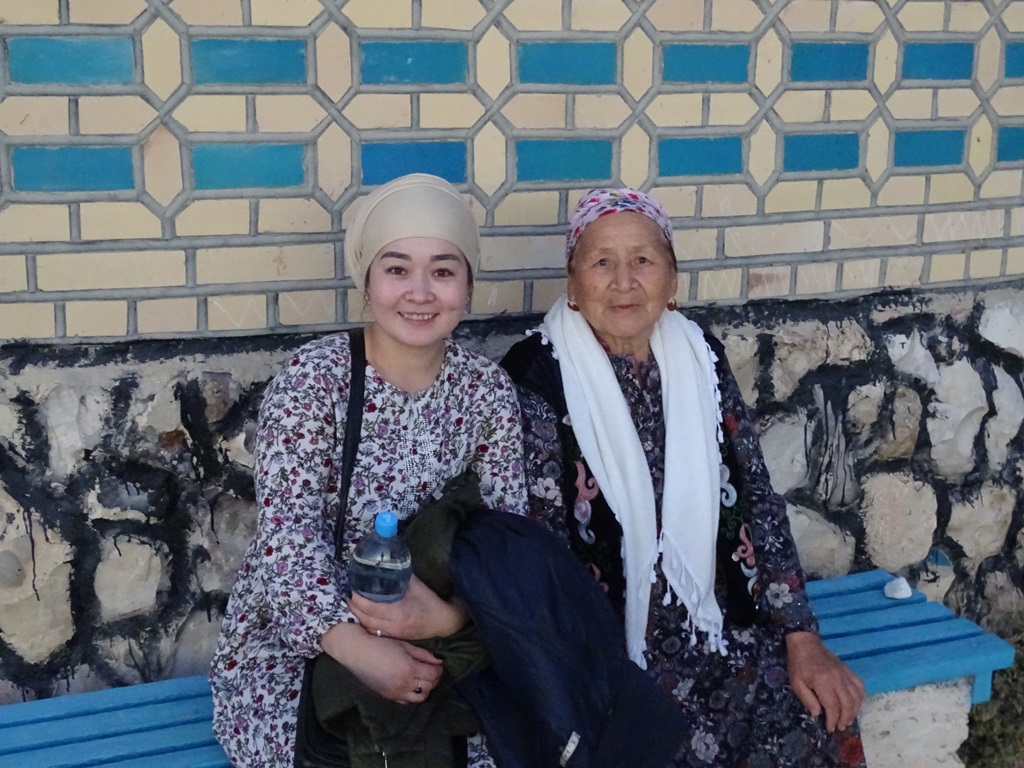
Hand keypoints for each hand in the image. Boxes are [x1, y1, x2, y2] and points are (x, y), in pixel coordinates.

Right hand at [320, 622, 442, 703]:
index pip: (433, 674)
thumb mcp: (404, 646)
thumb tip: (439, 661)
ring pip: (420, 697)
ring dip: (425, 688)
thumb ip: (423, 654)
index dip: (438, 669)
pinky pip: (406, 701)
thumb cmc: (381, 644)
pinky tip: (411, 685)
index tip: (438, 664)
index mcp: (409, 669)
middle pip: (429, 686)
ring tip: (422, 679)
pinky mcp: (388, 697)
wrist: (358, 652)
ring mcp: (396, 693)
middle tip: (432, 670)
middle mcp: (404, 684)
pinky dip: (412, 695)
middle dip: (434, 678)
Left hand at [348, 575, 466, 640]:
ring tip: (354, 603)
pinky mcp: (395, 636)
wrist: (444, 622)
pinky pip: (375, 631)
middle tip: (350, 594)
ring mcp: (394, 633)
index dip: (359, 599)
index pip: (371, 608)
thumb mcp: (417, 585)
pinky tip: (363, 615)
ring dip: (358, 615)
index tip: (354, 588)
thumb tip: (386, 563)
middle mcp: (394, 625)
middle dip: (355, 606)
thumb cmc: (431, 601)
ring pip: (368, 626)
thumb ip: (401, 576)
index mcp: (400, 612)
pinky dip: (366, 623)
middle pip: (366, 618)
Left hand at [785, 631, 864, 731]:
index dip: (833, 720)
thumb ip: (807, 699)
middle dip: (845, 719)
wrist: (806, 643)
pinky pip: (860, 686)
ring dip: (854, 711)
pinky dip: (860, 698)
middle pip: (848, 704)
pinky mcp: (848, 670)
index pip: (833, 706)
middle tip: (840, 727)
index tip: (830, 728)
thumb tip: (818, 714)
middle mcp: (837, 679)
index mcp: (823, 682)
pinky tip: (854, 704)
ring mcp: (845, 674)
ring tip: (847, 720)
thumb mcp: (796, 682)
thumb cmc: (798, 664)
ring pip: (856, 697)